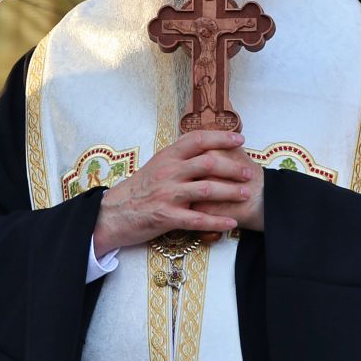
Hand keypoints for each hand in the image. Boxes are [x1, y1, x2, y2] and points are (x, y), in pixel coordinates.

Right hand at [94, 130, 251, 252]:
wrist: (112, 214)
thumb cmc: (138, 190)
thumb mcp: (156, 166)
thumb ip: (178, 158)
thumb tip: (204, 148)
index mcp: (167, 156)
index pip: (197, 139)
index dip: (221, 137)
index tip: (240, 138)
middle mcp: (168, 172)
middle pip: (208, 163)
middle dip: (233, 167)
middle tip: (248, 172)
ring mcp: (167, 194)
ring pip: (207, 189)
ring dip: (230, 192)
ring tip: (245, 194)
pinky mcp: (167, 216)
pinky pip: (198, 219)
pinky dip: (217, 221)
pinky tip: (231, 223)